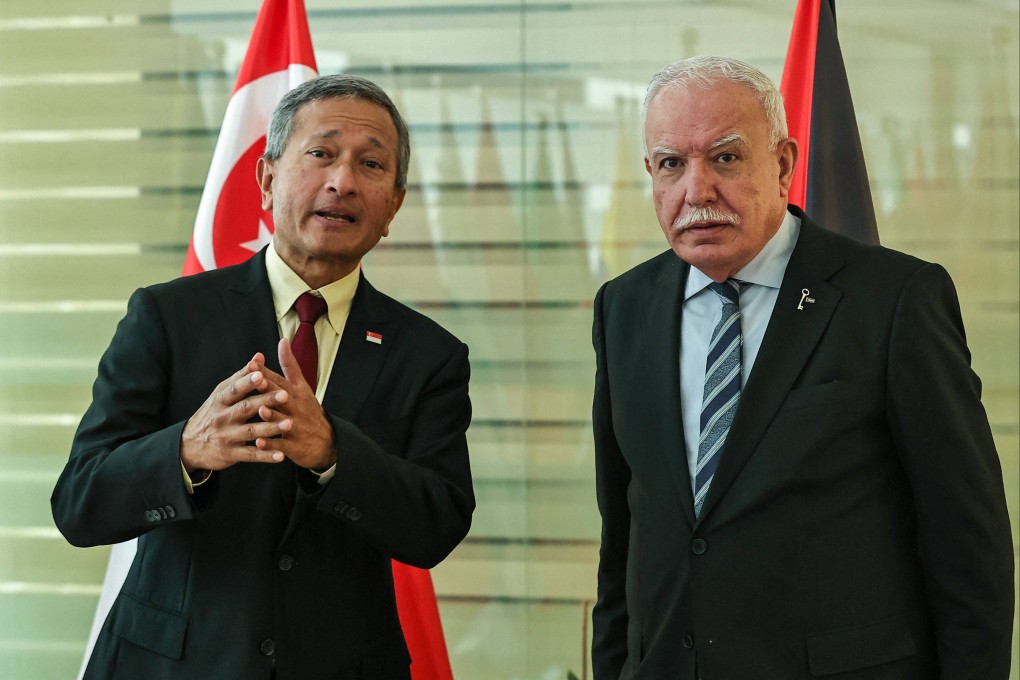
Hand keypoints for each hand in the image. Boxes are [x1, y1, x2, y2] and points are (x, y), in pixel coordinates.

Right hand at [180, 353, 289, 472]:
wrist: (189, 445)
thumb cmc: (212, 413)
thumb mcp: (221, 394)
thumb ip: (241, 377)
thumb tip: (259, 357)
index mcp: (221, 400)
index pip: (234, 389)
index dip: (247, 382)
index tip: (262, 375)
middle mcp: (223, 417)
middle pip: (246, 408)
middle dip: (265, 401)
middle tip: (285, 395)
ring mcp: (227, 436)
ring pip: (251, 432)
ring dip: (271, 428)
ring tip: (290, 424)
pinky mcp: (231, 454)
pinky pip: (250, 455)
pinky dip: (265, 456)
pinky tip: (281, 456)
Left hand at [253, 338, 335, 470]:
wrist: (327, 441)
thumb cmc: (308, 411)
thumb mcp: (302, 386)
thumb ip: (290, 365)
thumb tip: (283, 341)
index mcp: (295, 392)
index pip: (279, 379)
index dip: (266, 372)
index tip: (253, 363)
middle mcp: (295, 407)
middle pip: (280, 397)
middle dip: (268, 389)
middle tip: (256, 381)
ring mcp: (295, 426)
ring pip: (281, 420)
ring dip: (272, 416)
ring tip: (261, 410)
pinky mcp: (295, 445)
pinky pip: (281, 445)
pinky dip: (271, 445)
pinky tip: (260, 443)